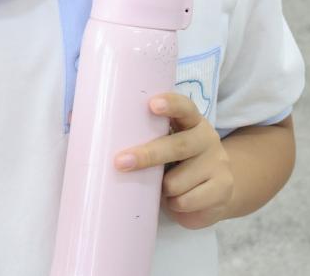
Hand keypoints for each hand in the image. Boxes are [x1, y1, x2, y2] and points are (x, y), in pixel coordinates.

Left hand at [116, 93, 233, 229]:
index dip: (170, 104)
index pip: (184, 107)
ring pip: (177, 182)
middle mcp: (207, 138)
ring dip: (162, 190)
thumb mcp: (163, 145)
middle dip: (148, 155)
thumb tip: (86, 129)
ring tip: (163, 188)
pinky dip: (175, 204)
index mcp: (191, 121)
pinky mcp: (222, 188)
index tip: (151, 104)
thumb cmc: (176, 163)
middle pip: (178, 146)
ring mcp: (218, 163)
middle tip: (121, 162)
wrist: (214, 192)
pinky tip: (178, 200)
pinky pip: (186, 201)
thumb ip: (142, 136)